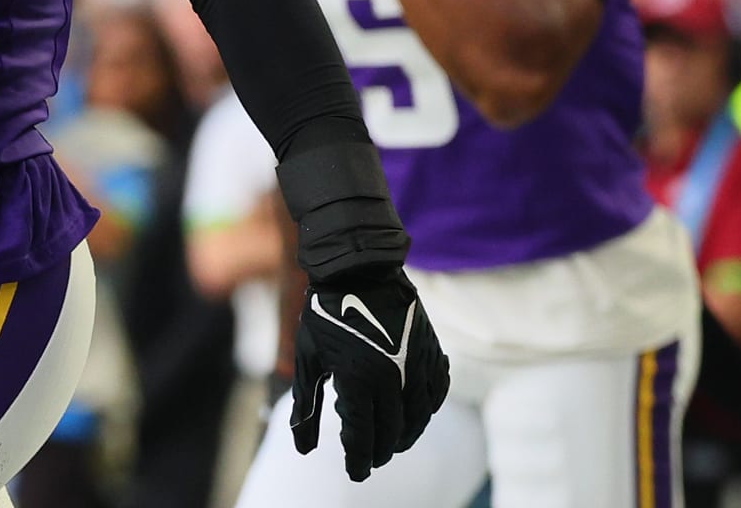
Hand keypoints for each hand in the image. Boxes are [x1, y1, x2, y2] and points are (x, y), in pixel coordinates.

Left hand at [290, 267, 449, 480]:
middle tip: (369, 458)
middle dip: (379, 451)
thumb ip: (306, 405)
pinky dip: (426, 409)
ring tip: (391, 442)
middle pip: (391, 433)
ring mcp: (415, 363)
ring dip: (405, 436)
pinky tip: (415, 413)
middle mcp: (391, 376)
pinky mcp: (430, 350)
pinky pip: (436, 392)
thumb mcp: (309, 358)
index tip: (355, 473)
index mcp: (357, 379)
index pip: (362, 438)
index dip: (358, 461)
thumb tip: (304, 449)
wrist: (359, 267)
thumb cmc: (326, 312)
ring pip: (418, 418)